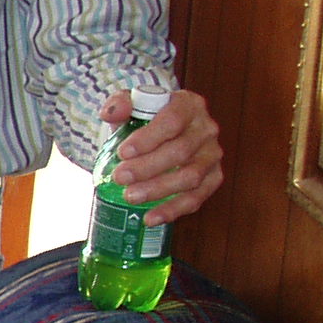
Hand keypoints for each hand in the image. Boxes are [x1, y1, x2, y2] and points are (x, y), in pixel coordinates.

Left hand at [101, 88, 223, 226]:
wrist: (158, 134)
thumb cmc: (144, 118)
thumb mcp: (130, 105)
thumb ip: (119, 104)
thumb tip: (110, 112)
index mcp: (189, 105)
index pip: (173, 120)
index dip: (148, 138)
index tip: (123, 152)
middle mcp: (206, 129)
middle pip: (181, 151)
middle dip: (147, 167)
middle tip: (119, 177)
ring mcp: (212, 155)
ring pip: (191, 176)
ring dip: (159, 190)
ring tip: (129, 197)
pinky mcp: (212, 178)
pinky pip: (196, 198)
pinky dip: (173, 210)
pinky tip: (150, 218)